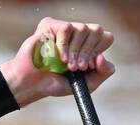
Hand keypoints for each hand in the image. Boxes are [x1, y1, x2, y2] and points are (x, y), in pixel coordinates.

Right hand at [0, 18, 115, 107]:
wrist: (33, 84)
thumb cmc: (56, 83)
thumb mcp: (86, 84)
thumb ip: (103, 73)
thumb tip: (103, 56)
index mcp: (89, 45)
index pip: (106, 37)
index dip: (98, 52)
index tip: (87, 67)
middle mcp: (78, 34)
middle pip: (97, 30)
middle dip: (88, 52)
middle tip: (76, 67)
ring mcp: (65, 29)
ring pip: (83, 28)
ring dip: (75, 51)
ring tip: (65, 65)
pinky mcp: (51, 25)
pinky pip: (66, 28)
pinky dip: (64, 46)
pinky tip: (58, 58)